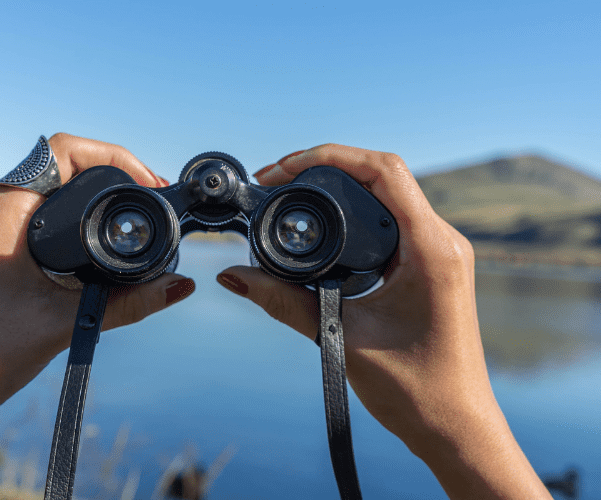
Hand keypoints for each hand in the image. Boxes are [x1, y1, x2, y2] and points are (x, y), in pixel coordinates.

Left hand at [0, 133, 195, 428]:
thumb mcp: (61, 324)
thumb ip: (127, 304)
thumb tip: (178, 286)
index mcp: (1, 210)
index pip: (64, 151)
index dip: (115, 157)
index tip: (149, 184)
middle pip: (60, 168)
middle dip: (109, 178)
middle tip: (147, 203)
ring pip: (48, 194)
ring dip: (88, 201)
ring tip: (127, 224)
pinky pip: (35, 220)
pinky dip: (69, 223)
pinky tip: (92, 250)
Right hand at [215, 144, 550, 498]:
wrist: (456, 428)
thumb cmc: (416, 391)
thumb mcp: (341, 338)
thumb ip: (283, 302)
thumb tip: (233, 277)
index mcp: (431, 248)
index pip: (383, 171)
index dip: (329, 157)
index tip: (283, 168)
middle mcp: (441, 240)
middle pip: (382, 174)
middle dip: (326, 167)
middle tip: (276, 179)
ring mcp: (438, 251)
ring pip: (386, 195)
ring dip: (339, 188)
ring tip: (291, 194)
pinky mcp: (429, 265)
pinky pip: (390, 221)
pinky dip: (353, 213)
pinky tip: (322, 226)